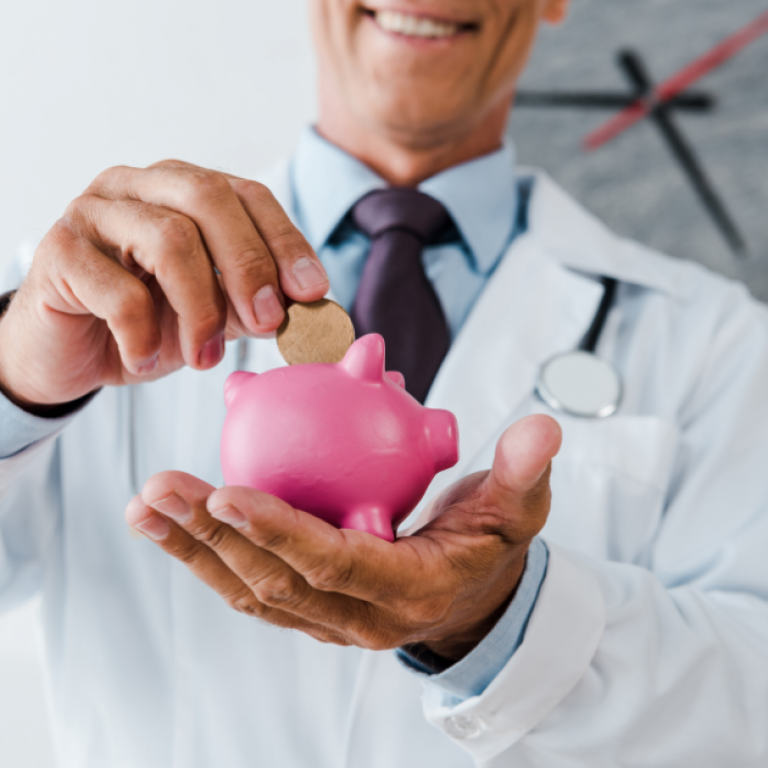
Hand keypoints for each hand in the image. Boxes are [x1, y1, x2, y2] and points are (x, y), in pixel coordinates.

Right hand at [0, 160, 328, 411]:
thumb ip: (256, 303)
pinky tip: (145, 358)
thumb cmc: (148, 325)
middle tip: (269, 324)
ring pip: (169, 239)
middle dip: (250, 266)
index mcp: (183, 190)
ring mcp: (94, 211)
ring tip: (204, 358)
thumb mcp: (215, 314)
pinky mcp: (59, 251)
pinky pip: (118, 290)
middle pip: (209, 199)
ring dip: (201, 310)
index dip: (286, 242)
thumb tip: (310, 309)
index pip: (247, 195)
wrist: (72, 354)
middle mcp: (138, 186)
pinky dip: (143, 334)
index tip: (314, 291)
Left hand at [126, 415, 560, 659]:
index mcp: (408, 591)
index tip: (228, 490)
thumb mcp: (518, 509)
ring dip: (193, 549)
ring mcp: (328, 618)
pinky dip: (207, 555)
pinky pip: (251, 585)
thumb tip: (541, 427)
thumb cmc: (492, 545)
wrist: (474, 596)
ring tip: (146, 505)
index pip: (334, 565)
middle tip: (160, 489)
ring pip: (249, 590)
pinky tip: (172, 521)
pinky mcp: (310, 607)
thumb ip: (525, 471)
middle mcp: (358, 617)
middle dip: (211, 538)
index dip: (280, 532)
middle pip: (273, 581)